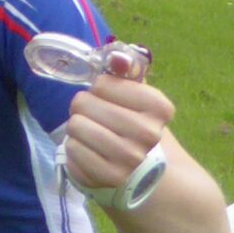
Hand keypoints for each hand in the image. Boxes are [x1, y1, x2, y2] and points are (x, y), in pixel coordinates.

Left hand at [64, 61, 173, 195]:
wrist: (132, 163)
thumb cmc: (126, 119)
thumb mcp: (131, 90)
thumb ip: (126, 68)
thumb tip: (117, 57)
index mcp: (160, 107)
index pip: (103, 83)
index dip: (99, 88)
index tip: (109, 98)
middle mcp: (150, 134)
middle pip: (85, 103)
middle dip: (83, 106)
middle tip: (95, 116)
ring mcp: (131, 158)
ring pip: (76, 125)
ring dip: (76, 127)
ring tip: (91, 132)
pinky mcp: (110, 176)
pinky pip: (73, 149)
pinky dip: (74, 148)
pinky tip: (89, 151)